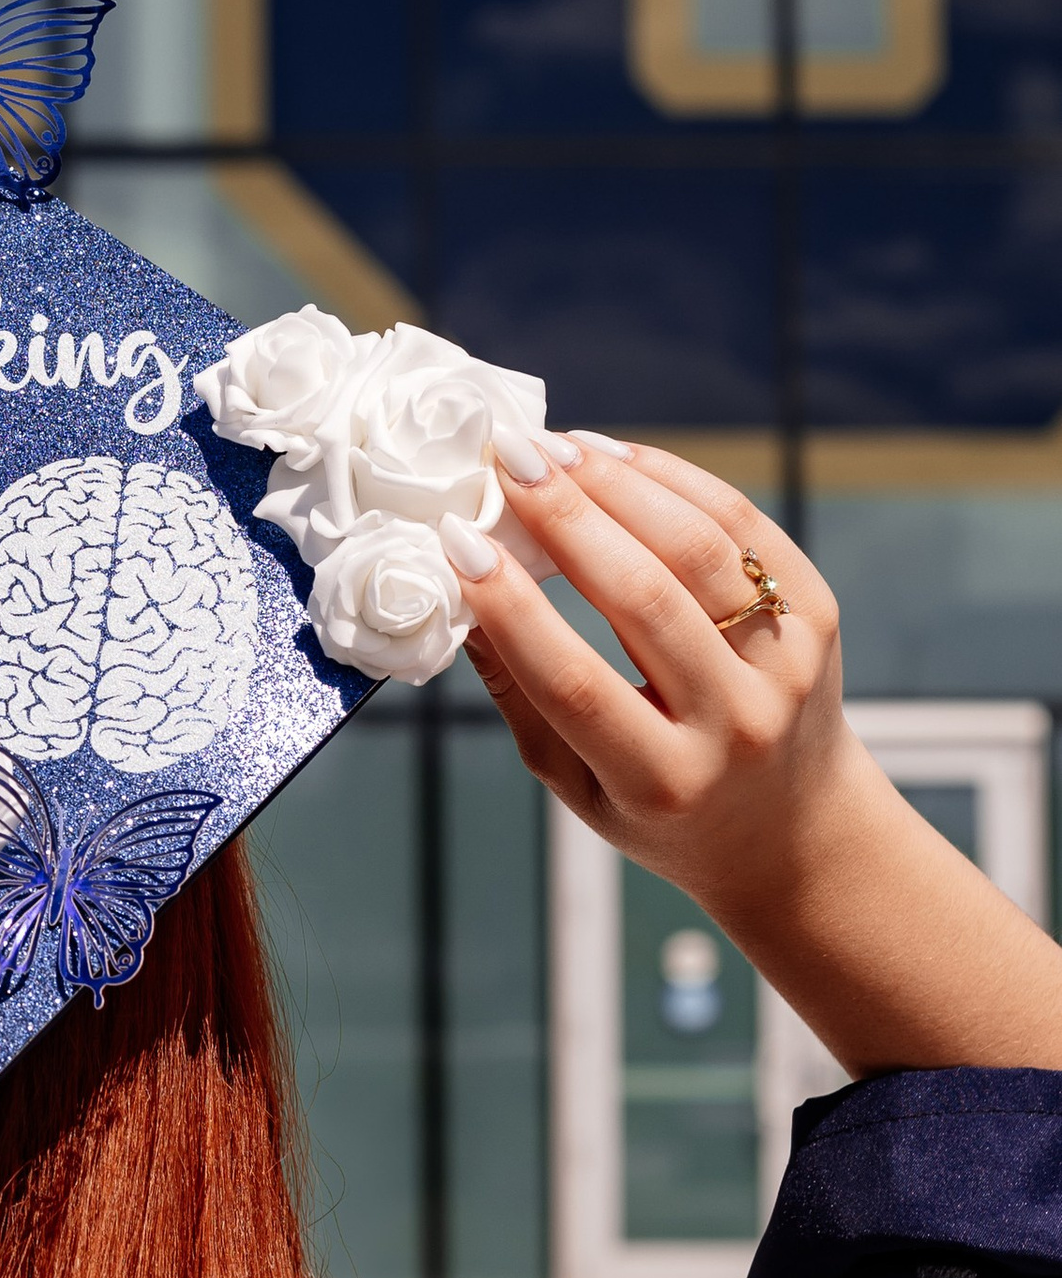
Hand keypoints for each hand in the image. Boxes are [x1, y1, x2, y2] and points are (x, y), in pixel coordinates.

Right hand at [451, 441, 847, 931]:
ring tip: (554, 447)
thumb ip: (521, 698)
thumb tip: (460, 598)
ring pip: (699, 548)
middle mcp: (735, 724)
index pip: (574, 681)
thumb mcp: (576, 786)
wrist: (793, 830)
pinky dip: (676, 480)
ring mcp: (788, 666)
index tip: (459, 541)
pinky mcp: (818, 617)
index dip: (512, 607)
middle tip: (506, 461)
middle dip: (566, 517)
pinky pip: (746, 527)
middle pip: (643, 599)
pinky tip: (616, 456)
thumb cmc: (660, 809)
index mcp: (662, 781)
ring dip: (618, 484)